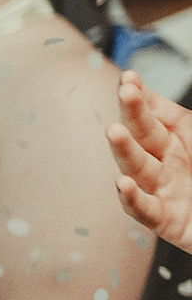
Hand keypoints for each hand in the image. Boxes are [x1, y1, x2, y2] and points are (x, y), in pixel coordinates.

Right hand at [112, 70, 191, 252]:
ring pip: (138, 168)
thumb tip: (153, 97)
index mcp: (181, 139)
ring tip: (114, 132)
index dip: (140, 96)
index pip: (154, 113)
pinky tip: (122, 184)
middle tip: (125, 92)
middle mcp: (169, 162)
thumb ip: (184, 122)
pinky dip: (132, 198)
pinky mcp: (167, 221)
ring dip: (124, 150)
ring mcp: (164, 191)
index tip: (128, 78)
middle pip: (143, 134)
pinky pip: (145, 210)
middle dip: (133, 112)